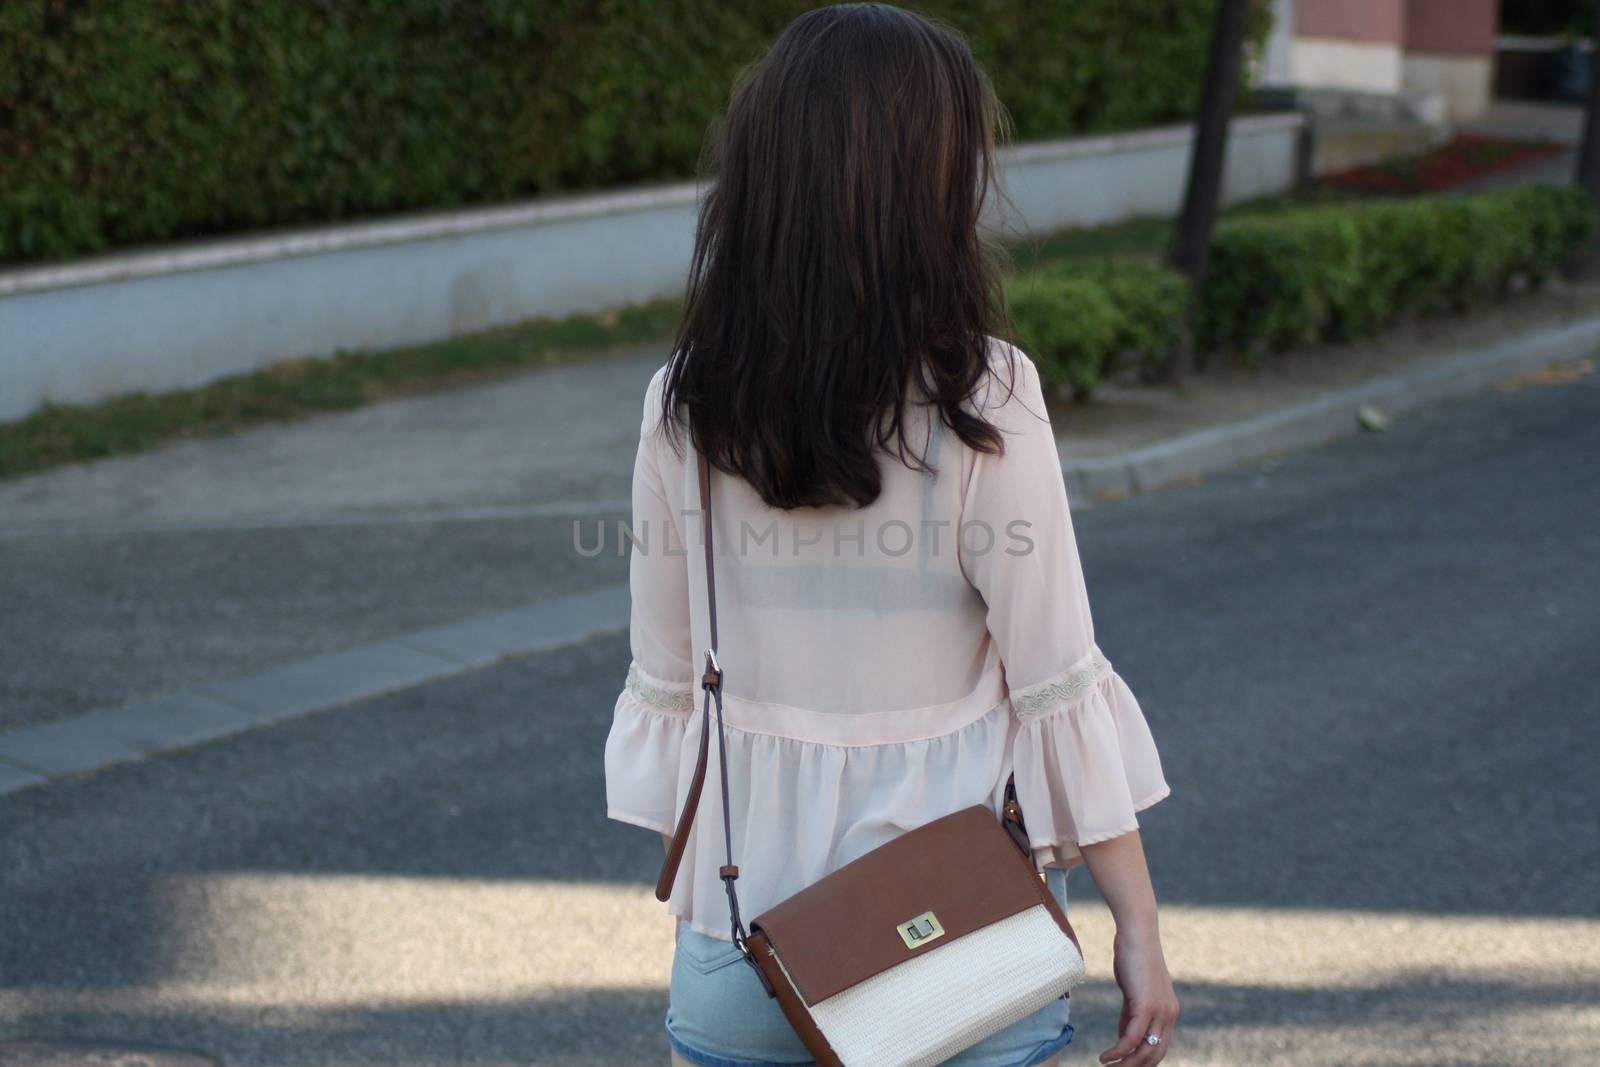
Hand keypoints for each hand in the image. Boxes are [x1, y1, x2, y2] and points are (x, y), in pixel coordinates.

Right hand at [1098, 926, 1178, 1064]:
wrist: (1136, 935)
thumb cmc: (1133, 959)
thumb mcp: (1134, 993)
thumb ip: (1131, 1016)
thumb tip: (1124, 1040)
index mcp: (1169, 1013)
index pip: (1160, 1049)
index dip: (1143, 1063)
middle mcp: (1169, 1015)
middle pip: (1154, 1055)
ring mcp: (1159, 1011)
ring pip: (1145, 1051)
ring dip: (1125, 1065)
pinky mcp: (1145, 1005)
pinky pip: (1131, 1038)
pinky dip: (1118, 1051)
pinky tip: (1106, 1057)